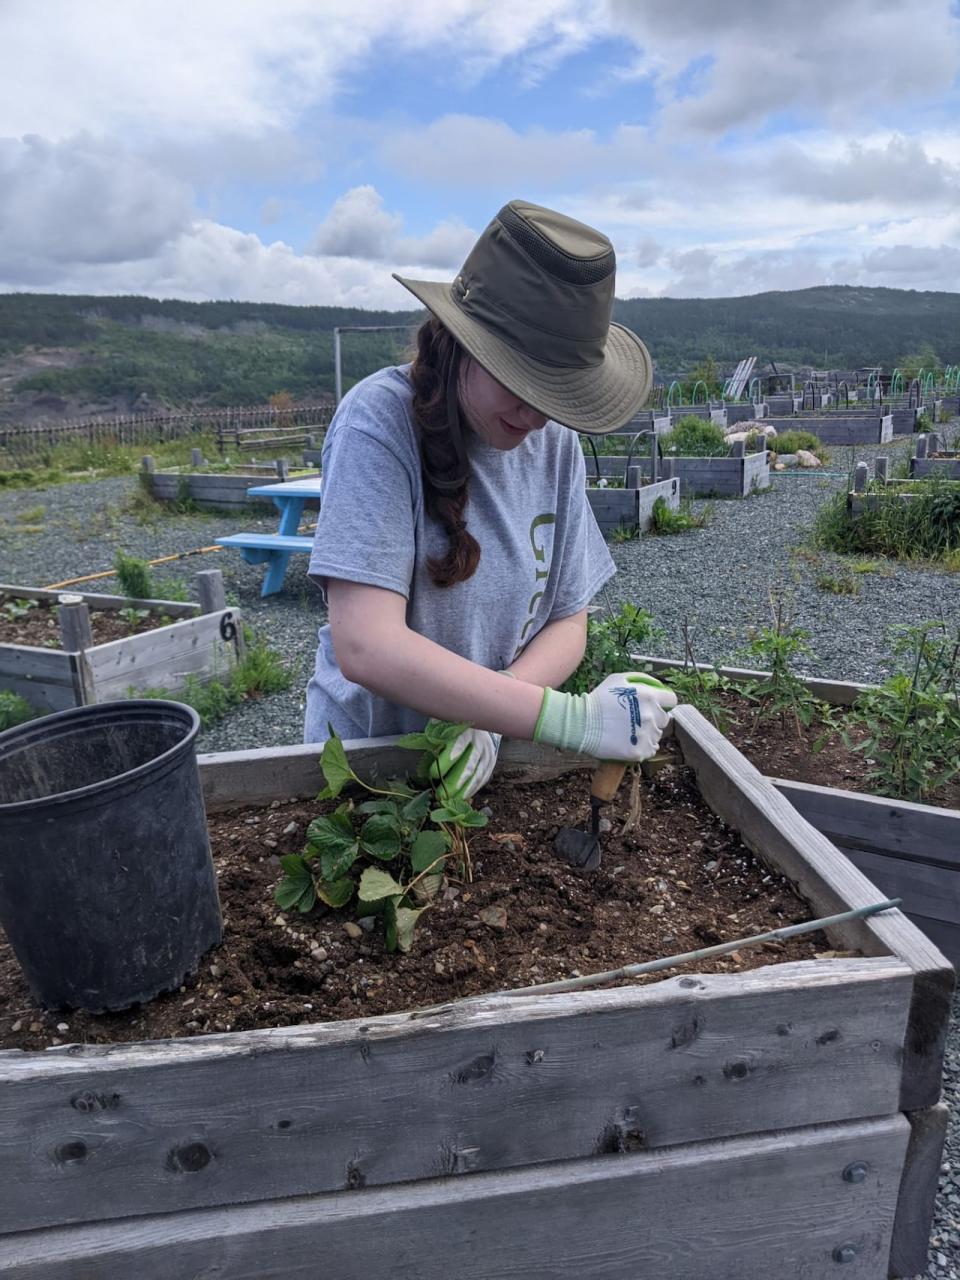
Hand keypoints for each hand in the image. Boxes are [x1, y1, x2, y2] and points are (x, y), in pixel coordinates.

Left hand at [429, 724, 501, 800]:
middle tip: (440, 795)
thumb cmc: (457, 721)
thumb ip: (438, 729)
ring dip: (463, 790)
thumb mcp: (447, 720)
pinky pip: (483, 778)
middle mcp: (480, 742)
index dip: (446, 760)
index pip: (458, 746)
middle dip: (454, 782)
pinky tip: (463, 798)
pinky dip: (473, 789)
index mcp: (467, 729)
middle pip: (468, 765)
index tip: (432, 773)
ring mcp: (488, 753)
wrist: (484, 718)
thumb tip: (428, 742)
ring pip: (477, 775)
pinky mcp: (491, 761)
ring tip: (450, 801)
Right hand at [534, 672, 677, 760]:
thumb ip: (640, 679)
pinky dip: (643, 747)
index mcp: (649, 696)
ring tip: (629, 732)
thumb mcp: (618, 679)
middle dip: (654, 718)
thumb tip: (656, 685)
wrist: (581, 723)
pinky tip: (630, 742)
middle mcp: (651, 715)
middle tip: (637, 720)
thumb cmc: (599, 699)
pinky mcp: (639, 751)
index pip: (671, 700)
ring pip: (657, 735)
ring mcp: (646, 735)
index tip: (656, 706)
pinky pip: (650, 750)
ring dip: (647, 733)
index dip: (664, 702)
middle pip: (664, 719)